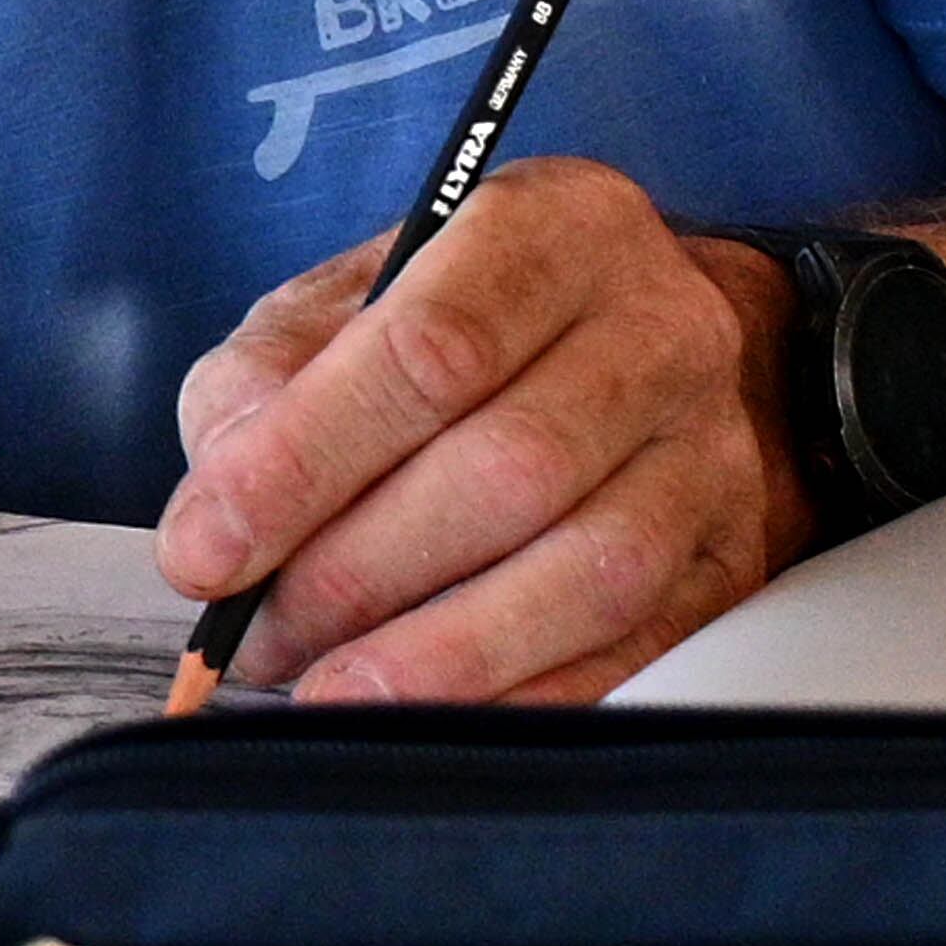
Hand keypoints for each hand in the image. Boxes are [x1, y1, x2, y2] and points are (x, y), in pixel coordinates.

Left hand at [154, 158, 810, 703]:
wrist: (651, 344)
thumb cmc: (470, 324)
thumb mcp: (345, 305)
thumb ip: (264, 384)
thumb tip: (217, 518)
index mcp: (551, 228)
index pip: (430, 346)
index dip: (305, 460)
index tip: (208, 551)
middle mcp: (658, 327)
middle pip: (509, 468)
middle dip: (355, 574)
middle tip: (260, 635)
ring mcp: (714, 446)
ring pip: (586, 570)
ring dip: (438, 655)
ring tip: (332, 691)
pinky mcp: (737, 554)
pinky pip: (637, 647)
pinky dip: (521, 696)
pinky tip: (431, 717)